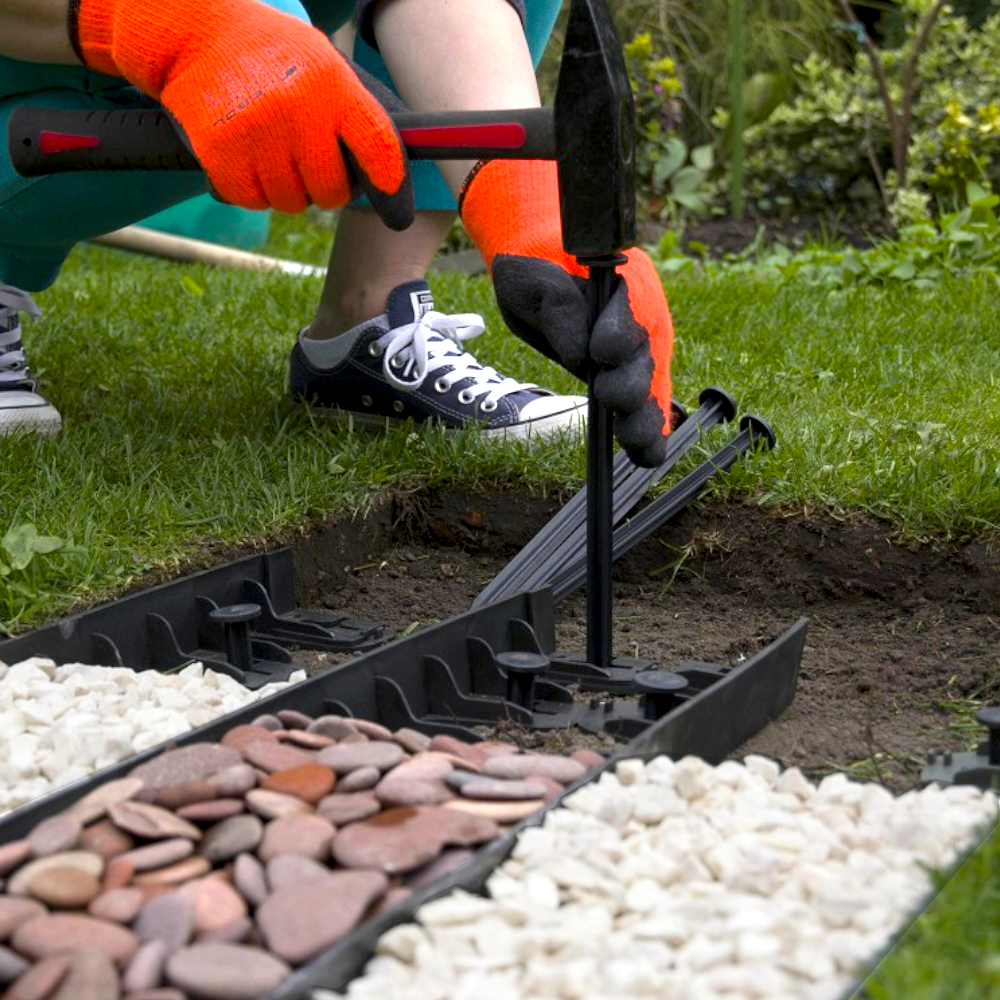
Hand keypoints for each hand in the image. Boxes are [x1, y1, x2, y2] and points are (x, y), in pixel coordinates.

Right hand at [72, 0, 412, 226]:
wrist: (197, 35)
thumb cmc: (275, 60)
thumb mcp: (323, 68)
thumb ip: (354, 117)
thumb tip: (388, 181)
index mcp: (332, 86)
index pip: (377, 147)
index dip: (390, 186)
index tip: (396, 214)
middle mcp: (297, 110)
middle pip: (330, 191)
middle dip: (324, 189)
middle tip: (308, 165)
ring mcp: (257, 132)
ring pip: (290, 202)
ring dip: (285, 190)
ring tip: (272, 151)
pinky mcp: (220, 152)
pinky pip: (251, 200)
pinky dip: (251, 190)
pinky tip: (246, 158)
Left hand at [461, 160, 673, 465]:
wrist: (541, 264)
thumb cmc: (538, 269)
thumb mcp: (536, 281)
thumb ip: (560, 309)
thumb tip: (581, 354)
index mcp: (626, 283)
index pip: (632, 314)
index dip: (619, 337)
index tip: (600, 352)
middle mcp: (642, 318)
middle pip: (646, 356)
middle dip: (632, 385)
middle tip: (611, 399)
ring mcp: (641, 348)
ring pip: (651, 386)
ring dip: (646, 419)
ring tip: (642, 450)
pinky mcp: (630, 373)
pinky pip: (646, 402)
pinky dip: (647, 429)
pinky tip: (647, 455)